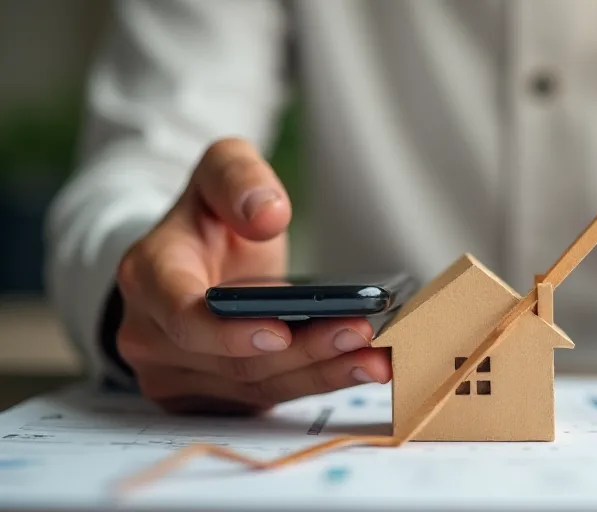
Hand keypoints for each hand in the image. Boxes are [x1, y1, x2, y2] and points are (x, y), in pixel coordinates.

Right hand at [115, 138, 391, 414]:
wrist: (195, 262)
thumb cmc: (210, 219)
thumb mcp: (222, 172)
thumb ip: (238, 177)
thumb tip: (268, 213)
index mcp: (148, 276)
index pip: (180, 314)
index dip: (228, 331)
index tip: (280, 330)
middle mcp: (151, 335)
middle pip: (233, 361)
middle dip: (301, 351)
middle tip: (358, 333)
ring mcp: (174, 375)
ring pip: (256, 387)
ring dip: (321, 374)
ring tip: (376, 357)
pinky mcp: (206, 399)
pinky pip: (266, 398)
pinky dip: (318, 383)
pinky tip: (363, 367)